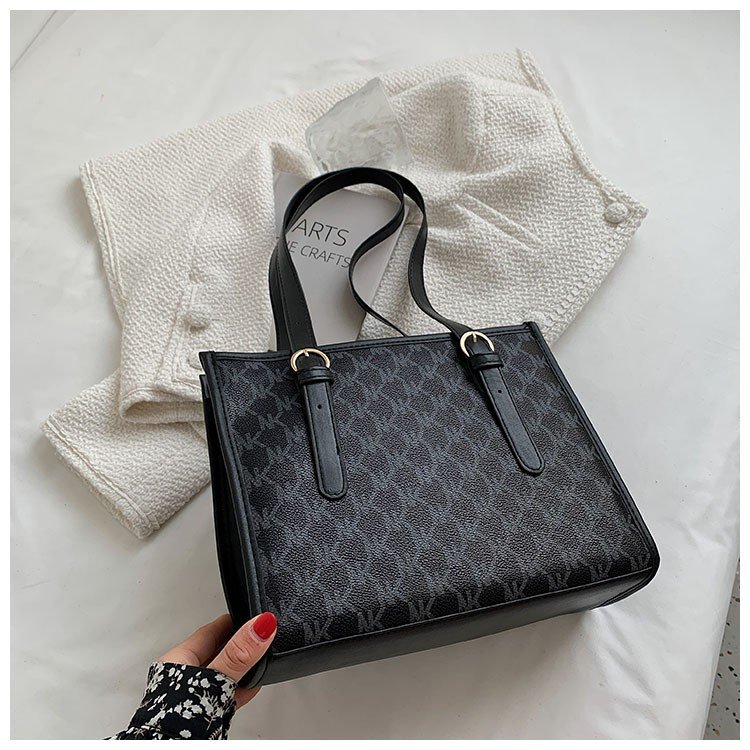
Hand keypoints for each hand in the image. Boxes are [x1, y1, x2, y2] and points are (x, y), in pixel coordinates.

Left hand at [158, 612, 276, 707]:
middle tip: (261, 638)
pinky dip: (239, 690)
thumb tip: (260, 624)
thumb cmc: (176, 723)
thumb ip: (239, 654)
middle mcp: (182, 677)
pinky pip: (224, 696)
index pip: (213, 630)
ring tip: (258, 662)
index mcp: (178, 660)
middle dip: (240, 646)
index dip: (236, 622)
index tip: (255, 616)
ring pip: (222, 675)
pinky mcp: (200, 716)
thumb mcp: (215, 681)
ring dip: (241, 670)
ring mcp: (191, 698)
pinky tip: (249, 690)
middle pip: (219, 652)